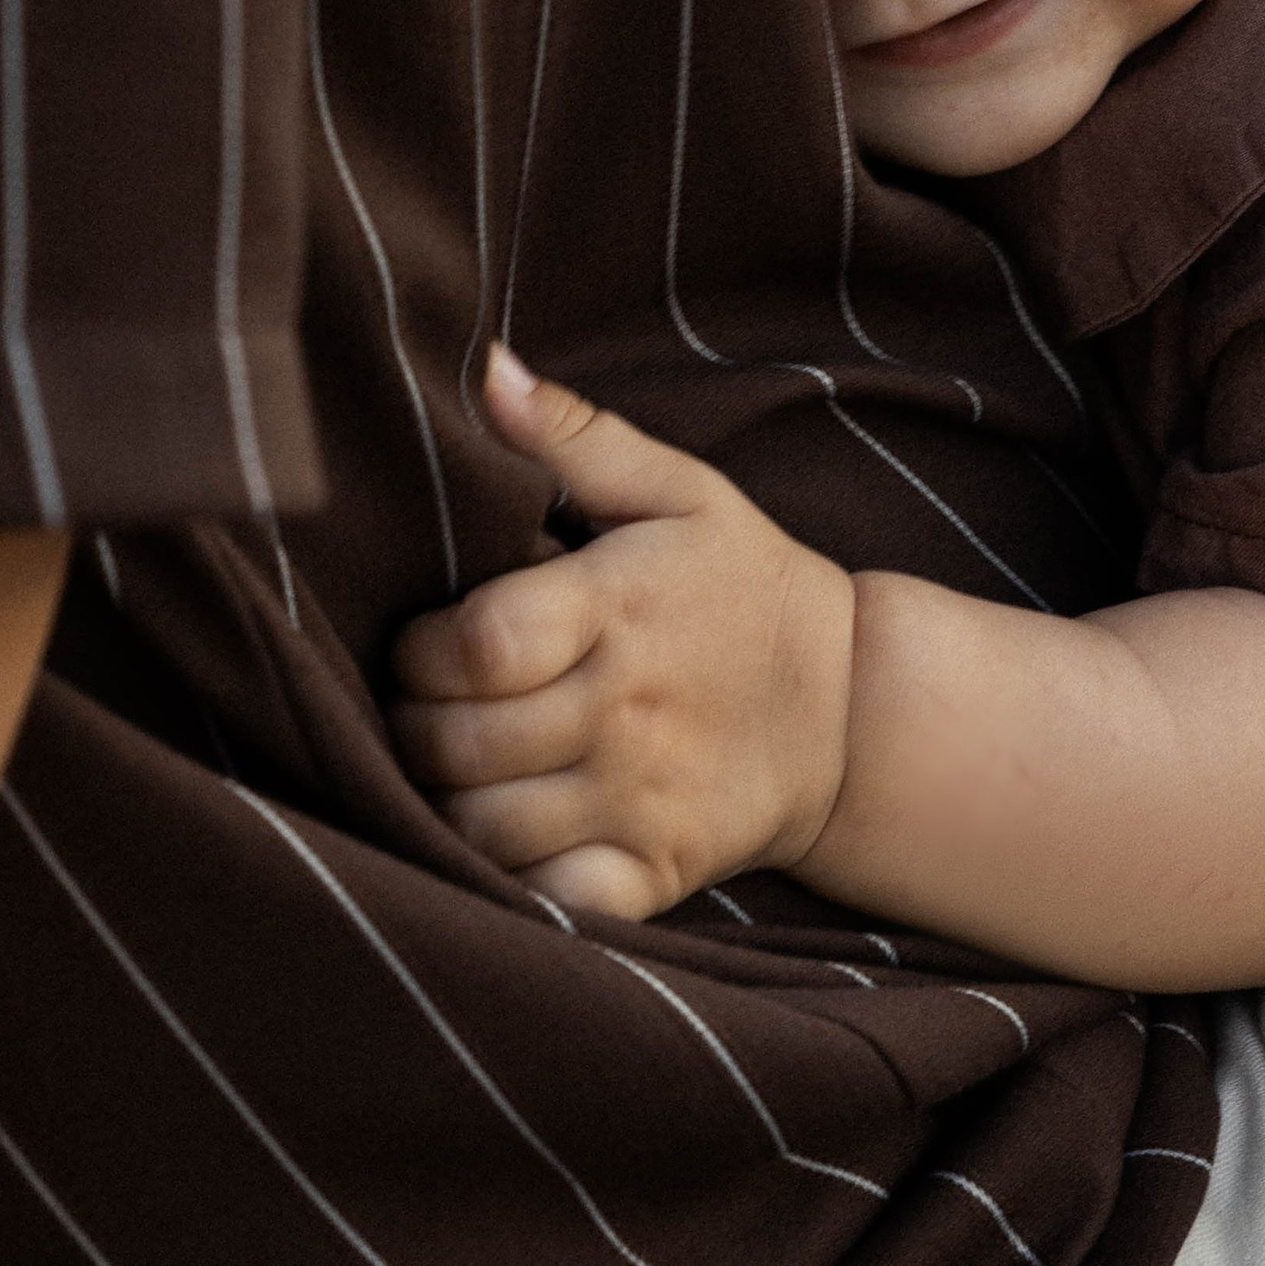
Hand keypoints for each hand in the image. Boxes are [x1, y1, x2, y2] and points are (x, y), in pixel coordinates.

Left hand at [390, 346, 857, 919]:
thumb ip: (573, 434)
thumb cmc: (741, 585)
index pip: (478, 646)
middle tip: (423, 710)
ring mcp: (639, 800)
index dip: (423, 651)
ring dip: (441, 805)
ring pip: (482, 830)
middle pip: (460, 743)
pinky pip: (550, 897)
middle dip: (412, 729)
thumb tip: (486, 368)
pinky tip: (500, 844)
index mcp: (616, 609)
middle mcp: (623, 711)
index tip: (427, 645)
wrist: (852, 709)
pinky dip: (507, 884)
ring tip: (452, 770)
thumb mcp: (676, 491)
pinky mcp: (654, 871)